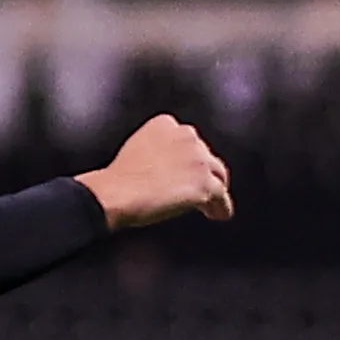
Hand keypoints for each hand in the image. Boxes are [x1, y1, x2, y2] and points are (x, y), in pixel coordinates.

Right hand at [77, 114, 233, 227]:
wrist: (118, 192)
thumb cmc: (120, 179)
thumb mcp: (137, 149)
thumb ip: (158, 151)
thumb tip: (170, 171)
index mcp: (166, 124)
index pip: (188, 140)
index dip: (190, 158)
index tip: (186, 171)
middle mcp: (186, 135)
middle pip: (206, 157)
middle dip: (204, 173)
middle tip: (200, 189)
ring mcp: (198, 159)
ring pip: (217, 176)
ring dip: (215, 191)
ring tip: (212, 206)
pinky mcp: (204, 183)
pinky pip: (221, 197)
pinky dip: (221, 208)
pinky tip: (219, 216)